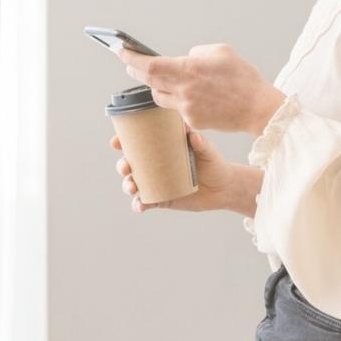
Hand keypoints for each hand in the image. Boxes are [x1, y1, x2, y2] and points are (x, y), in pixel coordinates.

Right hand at [111, 127, 235, 213]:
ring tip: (133, 187)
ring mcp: (156, 184)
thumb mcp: (208, 151)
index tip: (116, 142)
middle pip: (129, 165)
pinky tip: (140, 205)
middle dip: (122, 166)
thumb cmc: (214, 163)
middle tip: (126, 167)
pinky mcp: (162, 200)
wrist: (224, 188)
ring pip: (134, 184)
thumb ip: (201, 143)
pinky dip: (139, 205)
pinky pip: (145, 203)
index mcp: (161, 150)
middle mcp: (154, 167)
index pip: (137, 144)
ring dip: (127, 186)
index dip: (123, 143)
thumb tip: (192, 136)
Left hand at [118, 43, 277, 133]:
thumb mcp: (222, 51)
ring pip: (160, 96)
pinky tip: (191, 96)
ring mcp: (186, 108)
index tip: (120, 51)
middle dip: (136, 71)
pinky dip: (178, 100)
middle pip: (148, 80)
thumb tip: (185, 58)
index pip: (149, 65)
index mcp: (189, 69)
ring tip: (164, 80)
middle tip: (131, 63)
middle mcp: (184, 90)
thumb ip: (197, 52)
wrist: (259, 108)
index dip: (131, 58)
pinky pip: (177, 108)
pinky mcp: (193, 120)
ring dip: (157, 87)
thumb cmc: (244, 77)